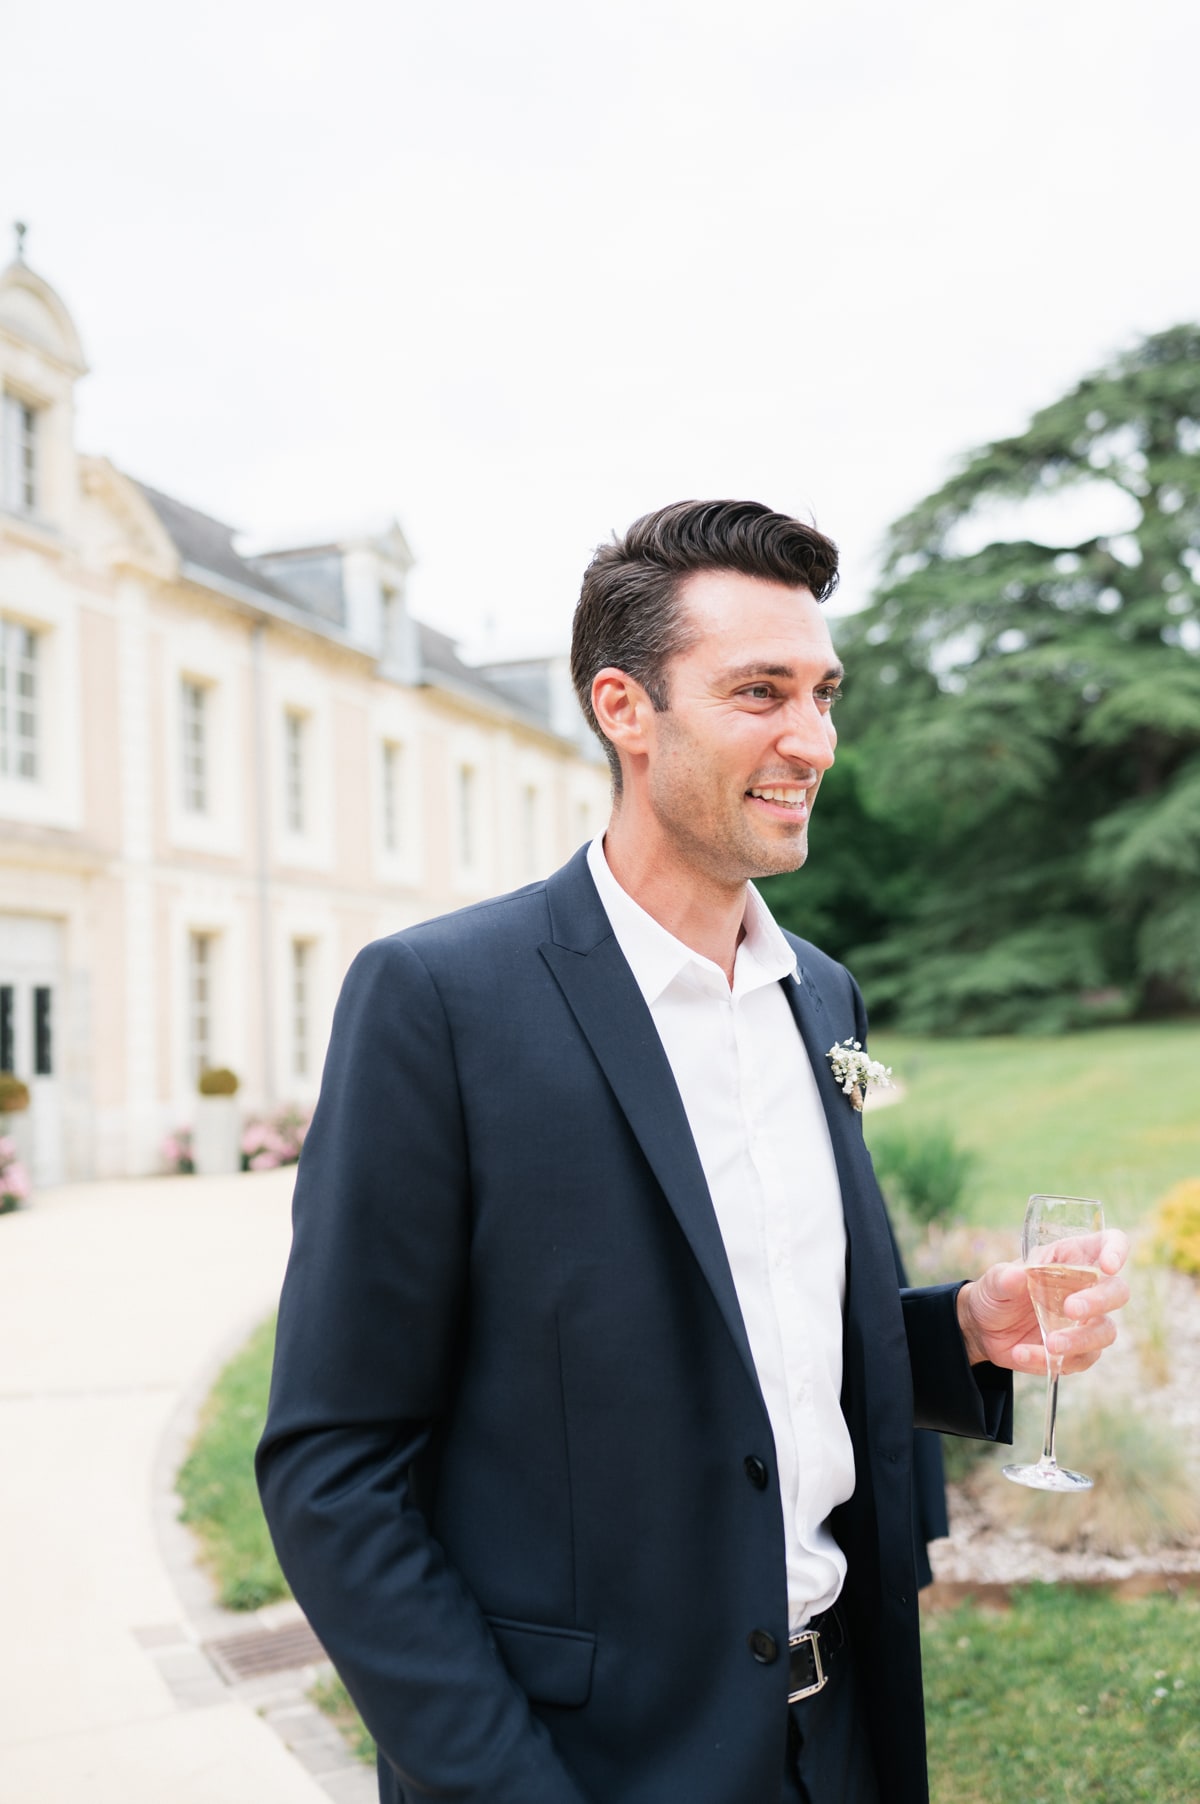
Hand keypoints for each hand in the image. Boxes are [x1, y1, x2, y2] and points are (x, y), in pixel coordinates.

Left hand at [955, 1230, 1129, 1374]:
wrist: (983, 1330)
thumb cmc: (995, 1294)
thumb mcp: (993, 1282)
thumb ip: (1004, 1278)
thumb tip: (1016, 1275)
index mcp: (1070, 1258)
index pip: (1107, 1243)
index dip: (1116, 1250)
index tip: (1108, 1266)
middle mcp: (1085, 1289)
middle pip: (1117, 1291)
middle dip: (1100, 1301)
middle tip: (1071, 1308)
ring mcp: (1084, 1322)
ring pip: (1106, 1331)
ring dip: (1081, 1339)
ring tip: (1050, 1344)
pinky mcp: (1077, 1351)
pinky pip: (1079, 1360)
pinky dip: (1052, 1360)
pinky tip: (1023, 1354)